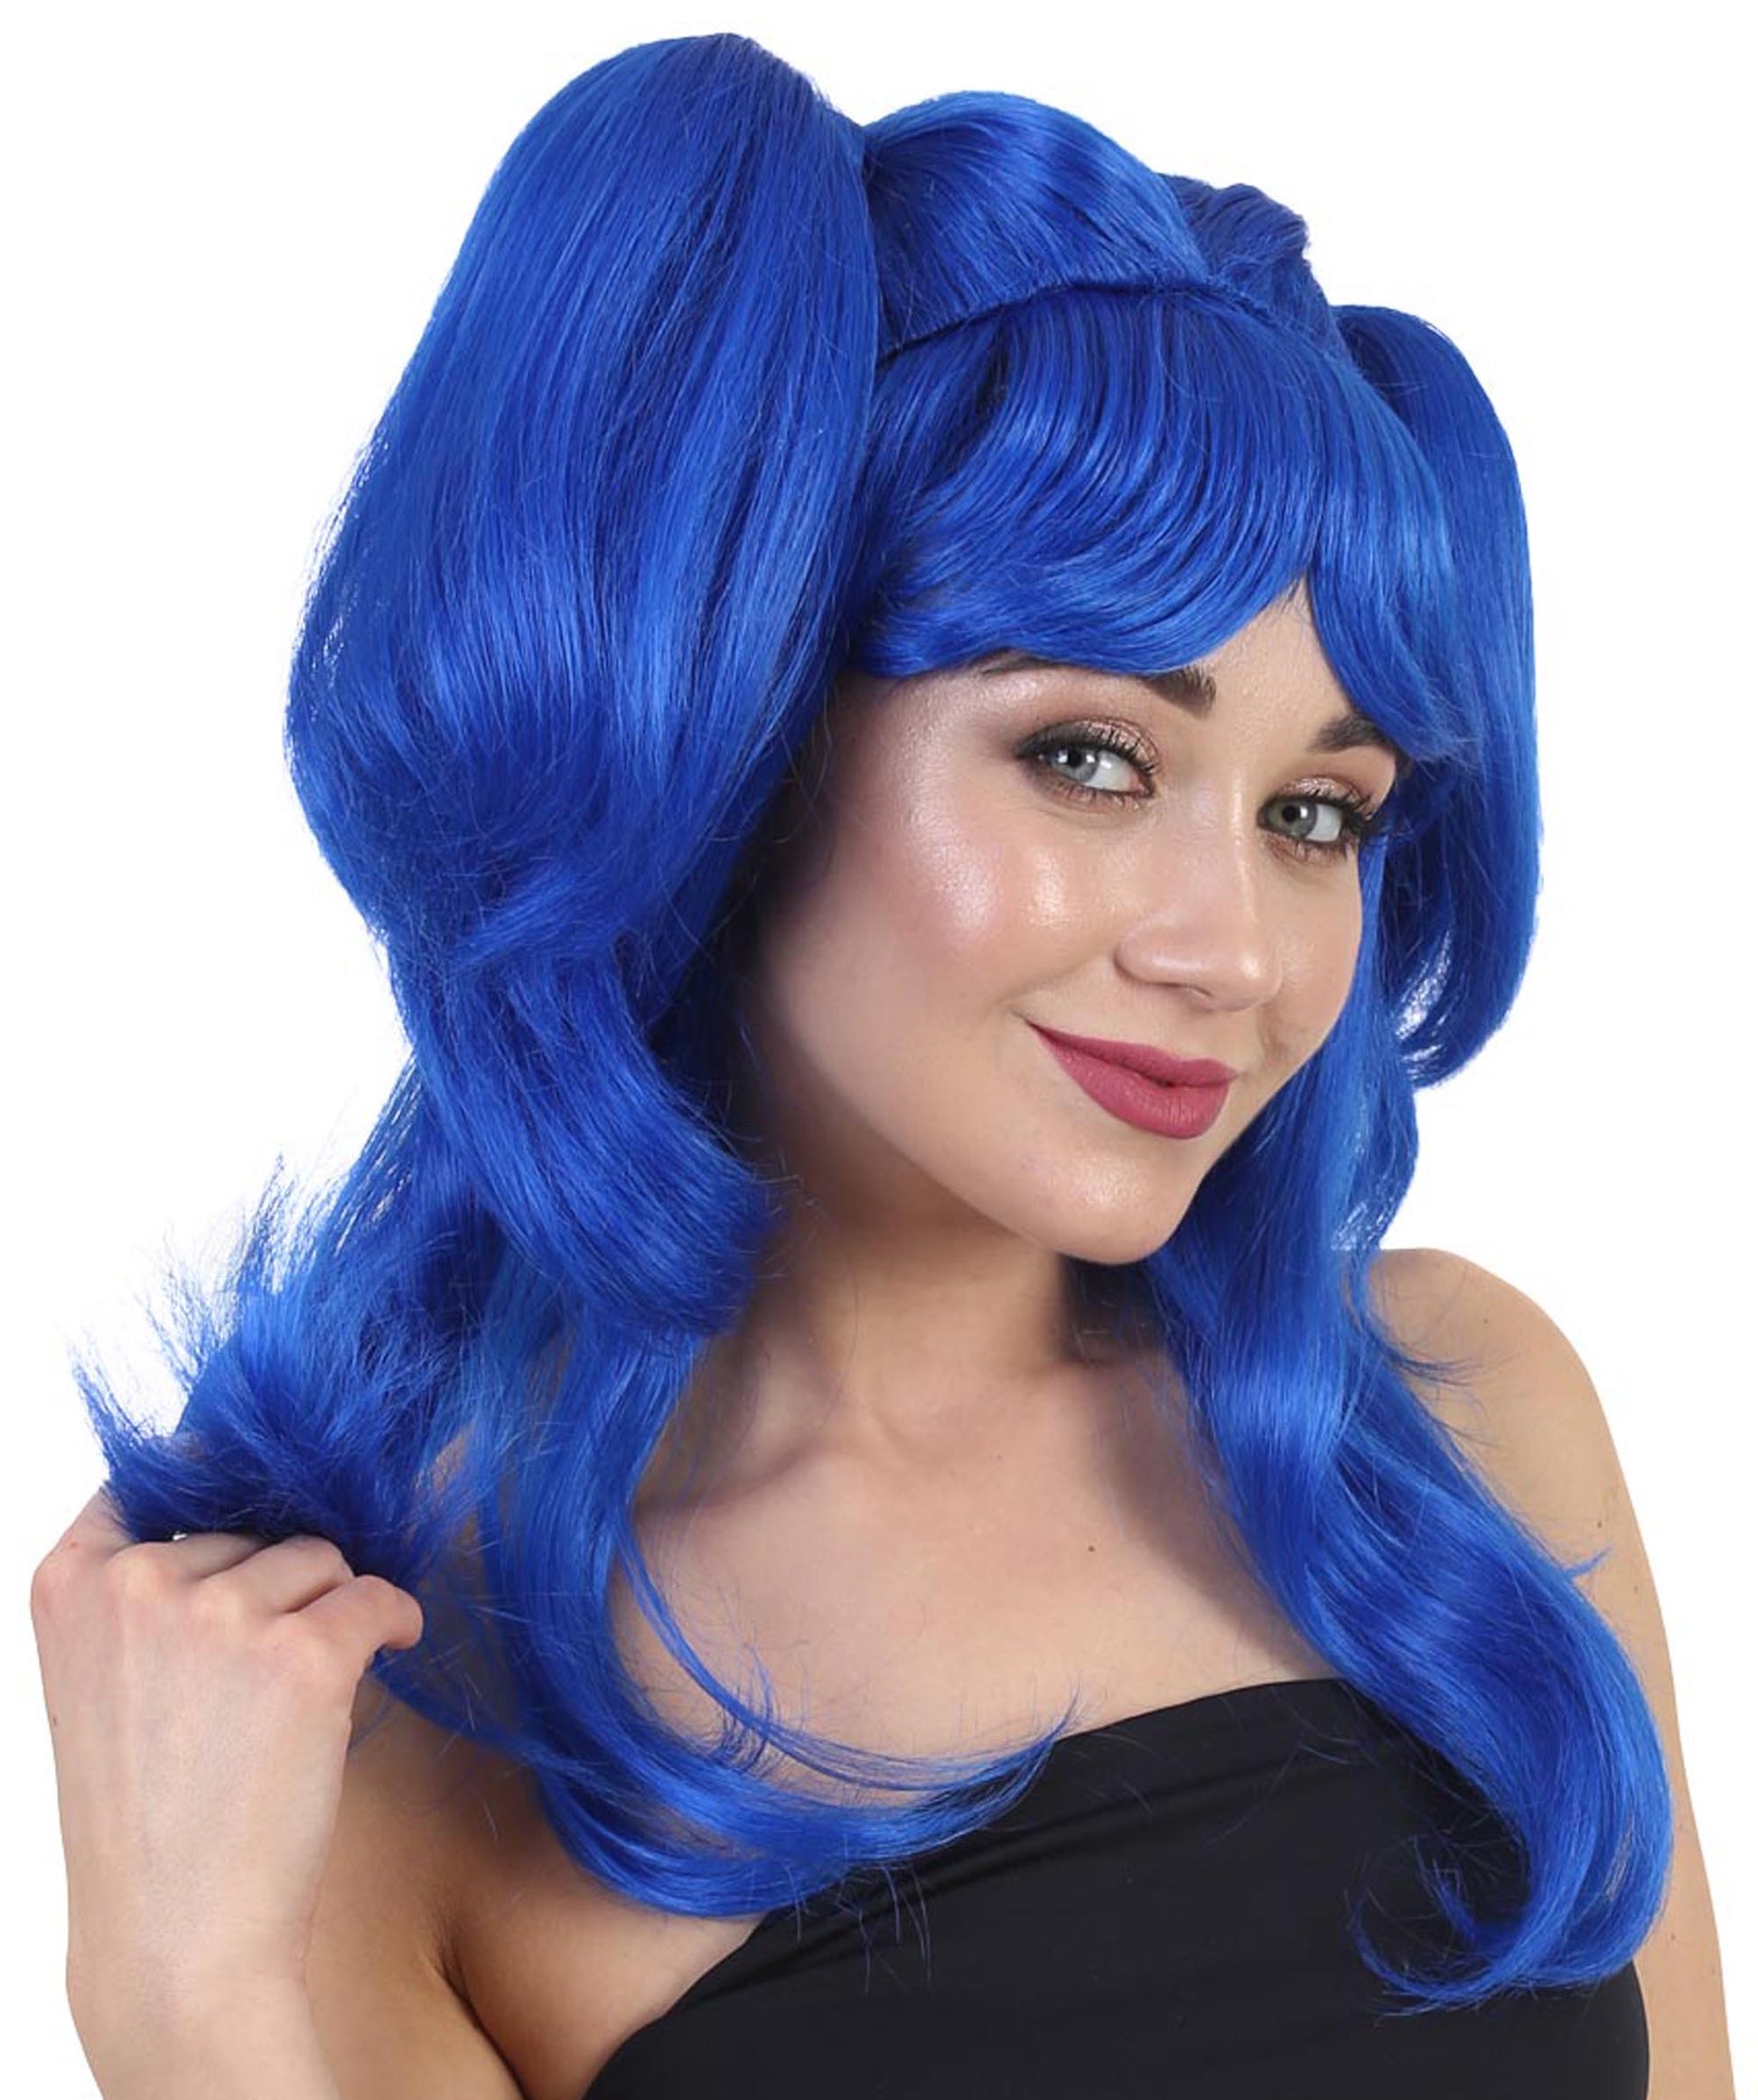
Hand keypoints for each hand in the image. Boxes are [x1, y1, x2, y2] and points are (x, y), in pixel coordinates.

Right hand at [30, 1487, 423, 2041]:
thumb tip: (257, 1503)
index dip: (213, 1486)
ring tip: (305, 1690)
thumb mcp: (106, 1676)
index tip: (252, 1504)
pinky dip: (396, 1618)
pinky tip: (392, 1646)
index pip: (152, 1476)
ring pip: (321, 1557)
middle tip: (265, 1675)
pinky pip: (377, 1595)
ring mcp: (218, 1614)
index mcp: (71, 1582)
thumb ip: (150, 1589)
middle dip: (278, 1583)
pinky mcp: (302, 1657)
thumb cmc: (149, 1814)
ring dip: (333, 1607)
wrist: (176, 1938)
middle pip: (253, 1526)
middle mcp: (137, 1582)